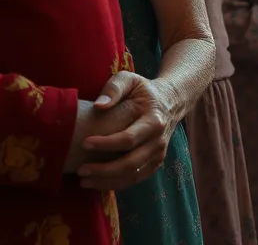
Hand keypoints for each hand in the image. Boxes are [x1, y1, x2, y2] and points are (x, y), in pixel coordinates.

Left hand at [76, 72, 174, 190]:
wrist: (171, 100)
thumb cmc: (144, 90)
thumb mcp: (131, 80)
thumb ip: (114, 88)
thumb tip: (99, 106)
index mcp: (154, 120)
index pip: (128, 139)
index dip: (105, 144)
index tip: (84, 143)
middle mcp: (159, 140)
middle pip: (130, 163)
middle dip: (103, 170)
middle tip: (80, 170)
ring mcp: (159, 153)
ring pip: (133, 176)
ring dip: (106, 181)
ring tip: (84, 181)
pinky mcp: (156, 162)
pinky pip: (136, 179)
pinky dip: (116, 184)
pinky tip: (98, 182)